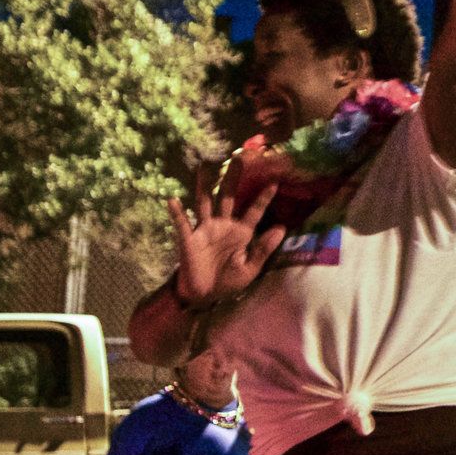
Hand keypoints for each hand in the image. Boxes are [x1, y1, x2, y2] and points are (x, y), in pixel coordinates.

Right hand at [168, 162, 289, 308]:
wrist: (204, 296)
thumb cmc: (228, 282)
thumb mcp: (250, 269)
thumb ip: (264, 249)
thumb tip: (282, 228)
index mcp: (241, 233)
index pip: (254, 211)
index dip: (263, 198)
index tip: (275, 182)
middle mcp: (223, 225)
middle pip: (228, 197)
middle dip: (233, 179)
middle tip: (239, 158)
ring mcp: (204, 230)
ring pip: (205, 202)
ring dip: (204, 186)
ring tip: (204, 167)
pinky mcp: (188, 239)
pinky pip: (182, 224)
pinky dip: (177, 212)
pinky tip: (173, 200)